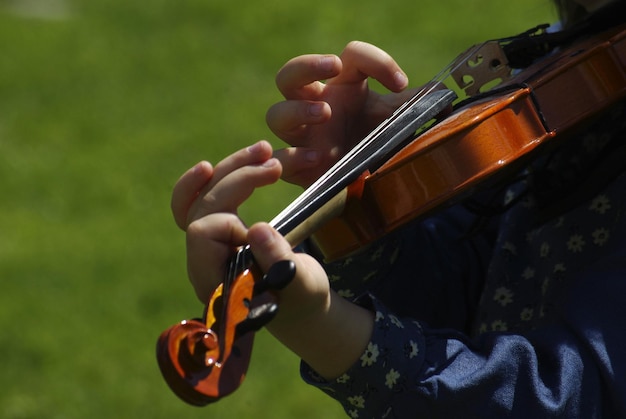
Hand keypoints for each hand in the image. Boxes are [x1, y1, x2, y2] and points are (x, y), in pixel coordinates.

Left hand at [170, 140, 329, 321]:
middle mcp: (203, 260)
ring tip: (263, 150)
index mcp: (215, 279)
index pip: (202, 232)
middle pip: (203, 205)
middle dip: (239, 178)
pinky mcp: (219, 230)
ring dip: (232, 167)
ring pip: (202, 194)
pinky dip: (216, 177)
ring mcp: (208, 244)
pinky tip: (233, 160)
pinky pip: (202, 197)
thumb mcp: (302, 285)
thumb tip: (256, 228)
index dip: (229, 220)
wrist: (299, 304)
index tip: (265, 226)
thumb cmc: (302, 298)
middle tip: (277, 165)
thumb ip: (279, 263)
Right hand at [266, 41, 417, 186]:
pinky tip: (317, 157)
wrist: (368, 187)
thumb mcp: (398, 122)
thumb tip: (443, 96)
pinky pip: (282, 157)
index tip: (400, 83)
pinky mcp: (299, 167)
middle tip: (332, 67)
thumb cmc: (379, 145)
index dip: (376, 60)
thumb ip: (414, 107)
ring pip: (277, 114)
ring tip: (324, 114)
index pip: (352, 56)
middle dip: (307, 65)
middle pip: (290, 73)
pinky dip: (294, 156)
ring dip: (297, 110)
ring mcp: (304, 137)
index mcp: (344, 88)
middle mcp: (318, 106)